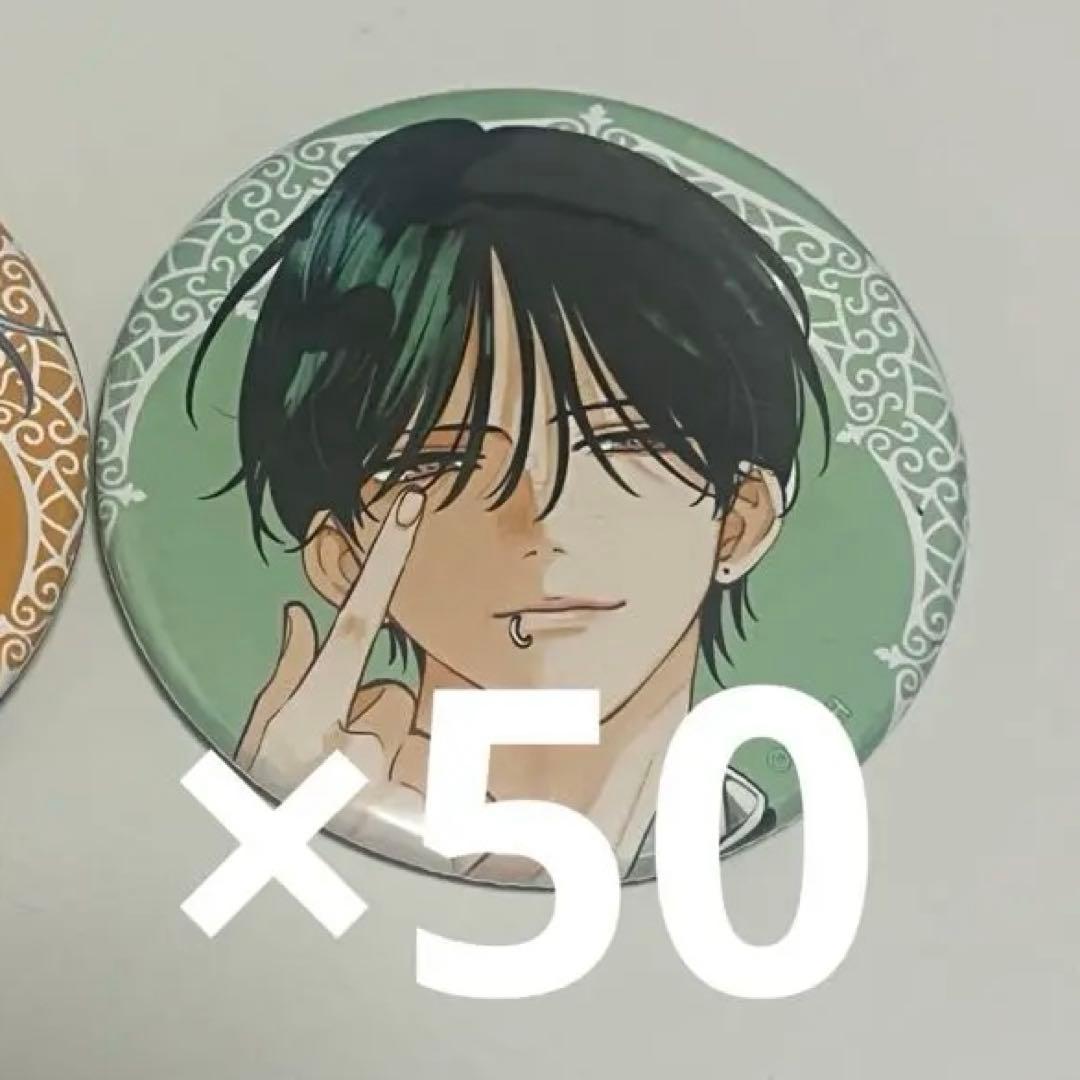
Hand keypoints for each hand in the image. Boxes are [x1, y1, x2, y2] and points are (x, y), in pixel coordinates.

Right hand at [235, 487, 424, 792]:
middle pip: (393, 704)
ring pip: (404, 737)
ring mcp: (383, 777)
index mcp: (311, 710)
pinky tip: (368, 803)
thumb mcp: (265, 733)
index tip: (411, 508)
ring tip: (346, 788)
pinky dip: (400, 783)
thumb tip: (300, 618)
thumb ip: (288, 669)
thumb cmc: (269, 804)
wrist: (279, 887)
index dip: (385, 560)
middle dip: (376, 726)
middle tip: (338, 763)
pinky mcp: (411, 808)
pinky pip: (419, 770)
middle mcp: (351, 738)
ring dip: (384, 757)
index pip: (358, 620)